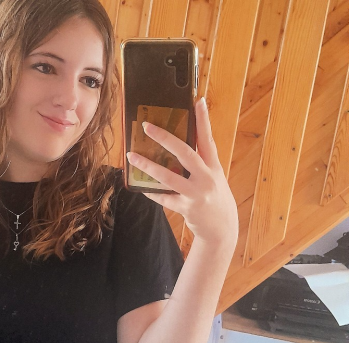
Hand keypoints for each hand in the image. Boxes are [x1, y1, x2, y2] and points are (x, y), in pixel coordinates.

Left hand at [126, 97, 238, 245]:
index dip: (203, 120)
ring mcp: (196, 194)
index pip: (208, 139)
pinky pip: (164, 198)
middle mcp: (206, 178)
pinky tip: (140, 187)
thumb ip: (200, 163)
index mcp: (214, 167)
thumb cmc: (215, 199)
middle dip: (165, 138)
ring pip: (168, 177)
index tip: (198, 101)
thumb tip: (177, 146)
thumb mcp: (213, 178)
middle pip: (185, 153)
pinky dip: (151, 192)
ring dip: (148, 166)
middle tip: (147, 126)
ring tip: (131, 156)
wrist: (222, 229)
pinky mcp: (186, 208)